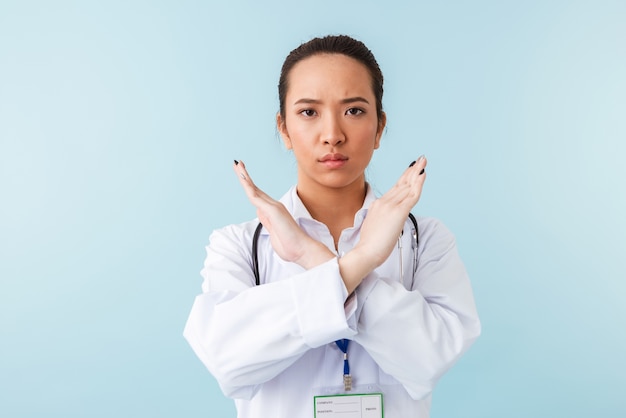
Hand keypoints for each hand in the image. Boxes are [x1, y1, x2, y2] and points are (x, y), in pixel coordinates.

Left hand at [233, 160, 333, 268]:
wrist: (302, 250)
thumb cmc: (291, 245)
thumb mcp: (273, 233)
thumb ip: (266, 222)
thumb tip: (259, 213)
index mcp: (273, 211)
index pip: (258, 195)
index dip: (250, 185)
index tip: (243, 177)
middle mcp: (274, 206)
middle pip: (255, 189)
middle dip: (245, 176)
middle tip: (238, 164)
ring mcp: (273, 207)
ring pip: (254, 190)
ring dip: (245, 177)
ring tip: (237, 166)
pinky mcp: (272, 210)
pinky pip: (255, 197)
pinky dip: (248, 187)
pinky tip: (242, 179)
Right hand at [339, 156, 426, 291]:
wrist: (365, 252)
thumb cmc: (369, 245)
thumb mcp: (374, 227)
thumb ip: (381, 219)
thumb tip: (387, 221)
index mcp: (377, 205)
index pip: (394, 189)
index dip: (404, 178)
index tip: (411, 170)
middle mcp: (383, 202)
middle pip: (401, 184)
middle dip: (412, 171)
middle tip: (421, 159)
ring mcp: (390, 206)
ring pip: (407, 186)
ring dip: (417, 173)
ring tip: (424, 162)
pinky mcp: (398, 212)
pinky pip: (412, 195)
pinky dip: (419, 184)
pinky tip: (423, 175)